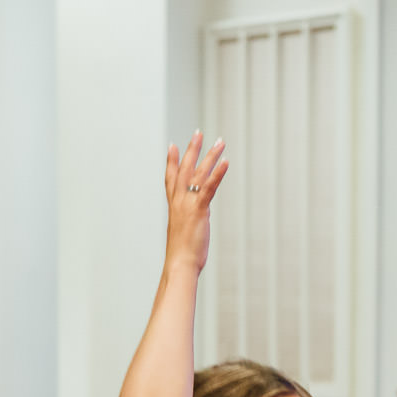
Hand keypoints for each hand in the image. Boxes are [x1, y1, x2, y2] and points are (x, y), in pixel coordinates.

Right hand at [163, 131, 227, 273]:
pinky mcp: (199, 210)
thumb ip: (190, 222)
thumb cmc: (182, 255)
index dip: (171, 161)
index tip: (173, 145)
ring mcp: (188, 204)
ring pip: (199, 174)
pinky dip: (217, 173)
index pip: (171, 178)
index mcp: (174, 206)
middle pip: (184, 169)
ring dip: (210, 156)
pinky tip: (225, 161)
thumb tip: (194, 224)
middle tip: (198, 133)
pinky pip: (208, 187)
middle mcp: (178, 201)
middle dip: (192, 150)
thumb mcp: (184, 233)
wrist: (180, 264)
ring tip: (219, 141)